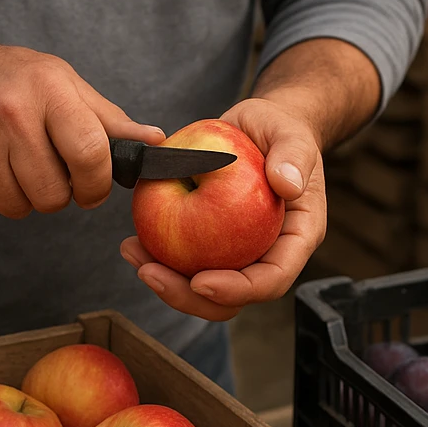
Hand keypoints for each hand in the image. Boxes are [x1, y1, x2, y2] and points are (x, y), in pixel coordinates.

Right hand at [0, 32, 163, 217]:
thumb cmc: (3, 77)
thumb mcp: (58, 81)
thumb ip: (106, 118)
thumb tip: (156, 142)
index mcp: (48, 89)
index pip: (91, 155)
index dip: (97, 185)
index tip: (91, 186)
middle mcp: (11, 113)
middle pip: (54, 195)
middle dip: (57, 194)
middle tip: (46, 170)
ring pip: (21, 208)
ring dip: (23, 198)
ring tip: (13, 165)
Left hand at [120, 97, 326, 320]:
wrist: (260, 127)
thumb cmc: (281, 130)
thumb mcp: (292, 134)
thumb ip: (294, 155)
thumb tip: (288, 185)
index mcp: (294, 239)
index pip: (271, 279)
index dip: (236, 289)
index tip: (200, 281)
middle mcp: (266, 254)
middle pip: (232, 299)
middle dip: (189, 297)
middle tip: (151, 274)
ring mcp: (238, 252)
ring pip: (203, 288)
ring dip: (166, 282)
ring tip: (133, 254)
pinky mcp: (211, 244)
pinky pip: (186, 263)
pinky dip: (158, 258)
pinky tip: (133, 243)